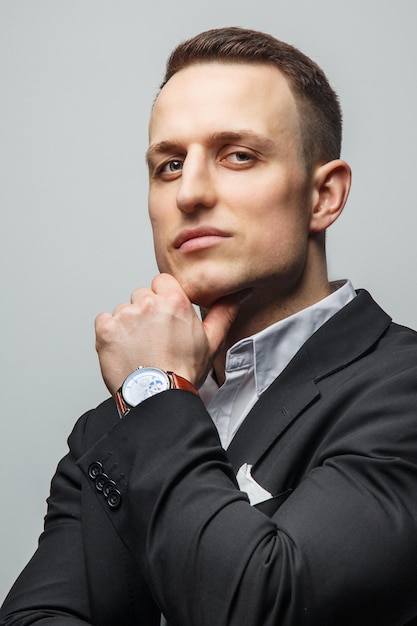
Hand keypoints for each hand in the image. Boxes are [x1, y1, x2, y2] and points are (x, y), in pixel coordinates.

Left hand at [95, 273, 244, 394]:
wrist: (157, 396)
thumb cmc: (183, 372)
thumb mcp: (212, 341)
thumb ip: (224, 312)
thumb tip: (239, 294)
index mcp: (174, 301)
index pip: (162, 281)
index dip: (163, 299)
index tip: (165, 316)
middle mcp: (148, 303)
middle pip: (142, 295)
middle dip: (146, 312)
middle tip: (154, 336)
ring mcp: (125, 315)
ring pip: (124, 309)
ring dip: (129, 324)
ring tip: (140, 347)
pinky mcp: (106, 329)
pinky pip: (104, 321)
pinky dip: (111, 333)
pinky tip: (124, 349)